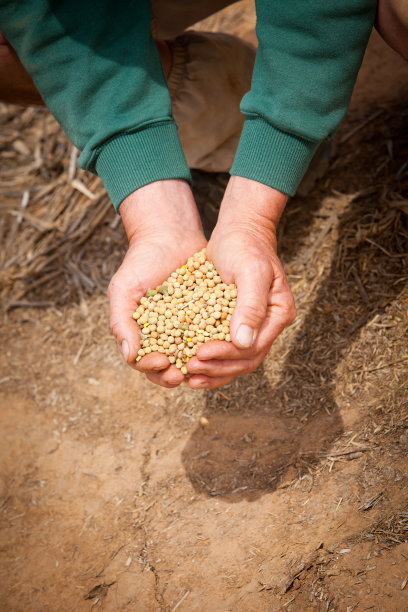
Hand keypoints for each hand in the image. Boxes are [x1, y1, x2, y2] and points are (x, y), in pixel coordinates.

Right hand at [108, 179, 206, 387]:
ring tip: (203, 363)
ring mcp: (189, 328)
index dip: (152, 368)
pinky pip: (214, 336)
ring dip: (198, 365)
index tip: (161, 363)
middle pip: (170, 367)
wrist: (169, 236)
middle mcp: (166, 336)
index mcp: (143, 335)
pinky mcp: (209, 317)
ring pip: (193, 357)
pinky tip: (221, 345)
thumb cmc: (140, 263)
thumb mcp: (124, 290)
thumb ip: (121, 322)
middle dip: (175, 374)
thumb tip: (129, 355)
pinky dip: (216, 344)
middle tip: (183, 373)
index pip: (145, 363)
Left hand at [186, 176, 295, 388]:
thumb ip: (250, 306)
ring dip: (212, 371)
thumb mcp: (251, 272)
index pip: (253, 347)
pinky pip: (224, 349)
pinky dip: (209, 360)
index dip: (226, 355)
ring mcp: (253, 326)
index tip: (199, 353)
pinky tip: (188, 364)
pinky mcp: (235, 324)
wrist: (239, 230)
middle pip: (245, 360)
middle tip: (190, 368)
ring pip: (235, 361)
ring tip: (188, 375)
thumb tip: (244, 343)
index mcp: (279, 314)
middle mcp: (268, 325)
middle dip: (217, 368)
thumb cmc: (246, 246)